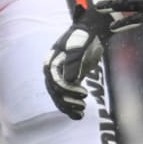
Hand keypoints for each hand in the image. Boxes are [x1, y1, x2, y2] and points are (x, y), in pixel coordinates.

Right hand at [43, 5, 113, 119]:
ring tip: (81, 113)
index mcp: (51, 60)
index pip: (54, 81)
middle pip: (55, 91)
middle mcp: (52, 69)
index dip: (67, 90)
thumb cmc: (84, 35)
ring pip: (58, 96)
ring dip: (68, 106)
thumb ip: (74, 61)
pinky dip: (70, 106)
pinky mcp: (68, 79)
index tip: (83, 93)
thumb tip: (70, 80)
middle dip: (67, 101)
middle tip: (83, 106)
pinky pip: (65, 95)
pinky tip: (79, 114)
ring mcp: (59, 74)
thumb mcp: (80, 45)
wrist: (91, 29)